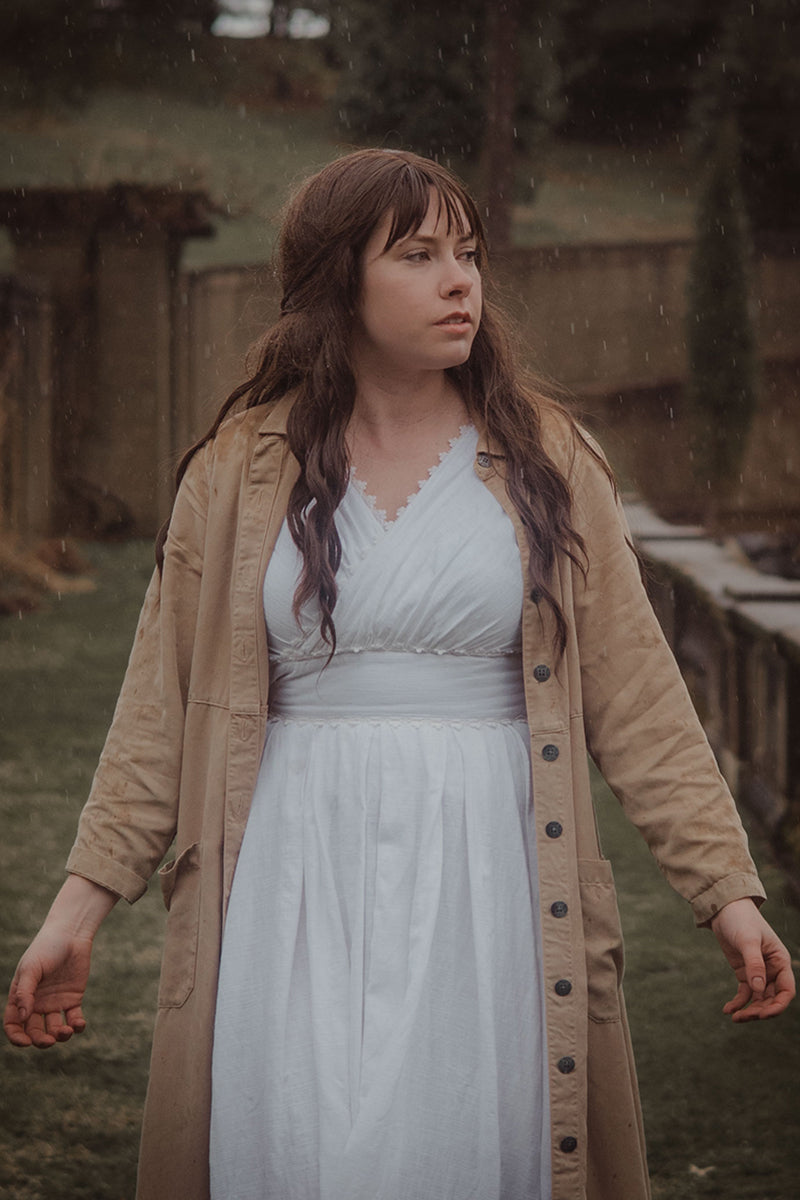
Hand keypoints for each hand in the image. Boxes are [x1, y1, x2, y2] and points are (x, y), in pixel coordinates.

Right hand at [4, 925, 93, 1047]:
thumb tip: (23, 1017)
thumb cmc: (46, 948)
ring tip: (66, 1031)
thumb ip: (25, 992)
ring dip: (60, 1035)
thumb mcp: (31, 968)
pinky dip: (77, 1026)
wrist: (71, 934)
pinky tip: (79, 1024)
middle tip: (50, 1040)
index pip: (14, 1024)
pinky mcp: (73, 999)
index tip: (26, 1043)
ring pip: (55, 1029)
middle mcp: (36, 1003)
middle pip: (35, 1031)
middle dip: (41, 1040)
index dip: (17, 1037)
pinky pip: (73, 1019)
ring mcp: (55, 1002)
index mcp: (21, 996)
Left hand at [711, 898, 795, 1022]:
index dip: (777, 1006)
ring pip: (758, 998)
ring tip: (734, 1017)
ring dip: (748, 1010)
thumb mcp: (748, 940)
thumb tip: (758, 989)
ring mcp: (758, 972)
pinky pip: (744, 993)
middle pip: (771, 998)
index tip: (763, 1014)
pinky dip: (738, 1003)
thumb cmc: (741, 920)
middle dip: (760, 1011)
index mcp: (780, 961)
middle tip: (743, 1017)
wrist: (724, 909)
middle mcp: (772, 969)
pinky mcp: (744, 972)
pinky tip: (728, 1010)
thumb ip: (754, 964)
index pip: (786, 990)